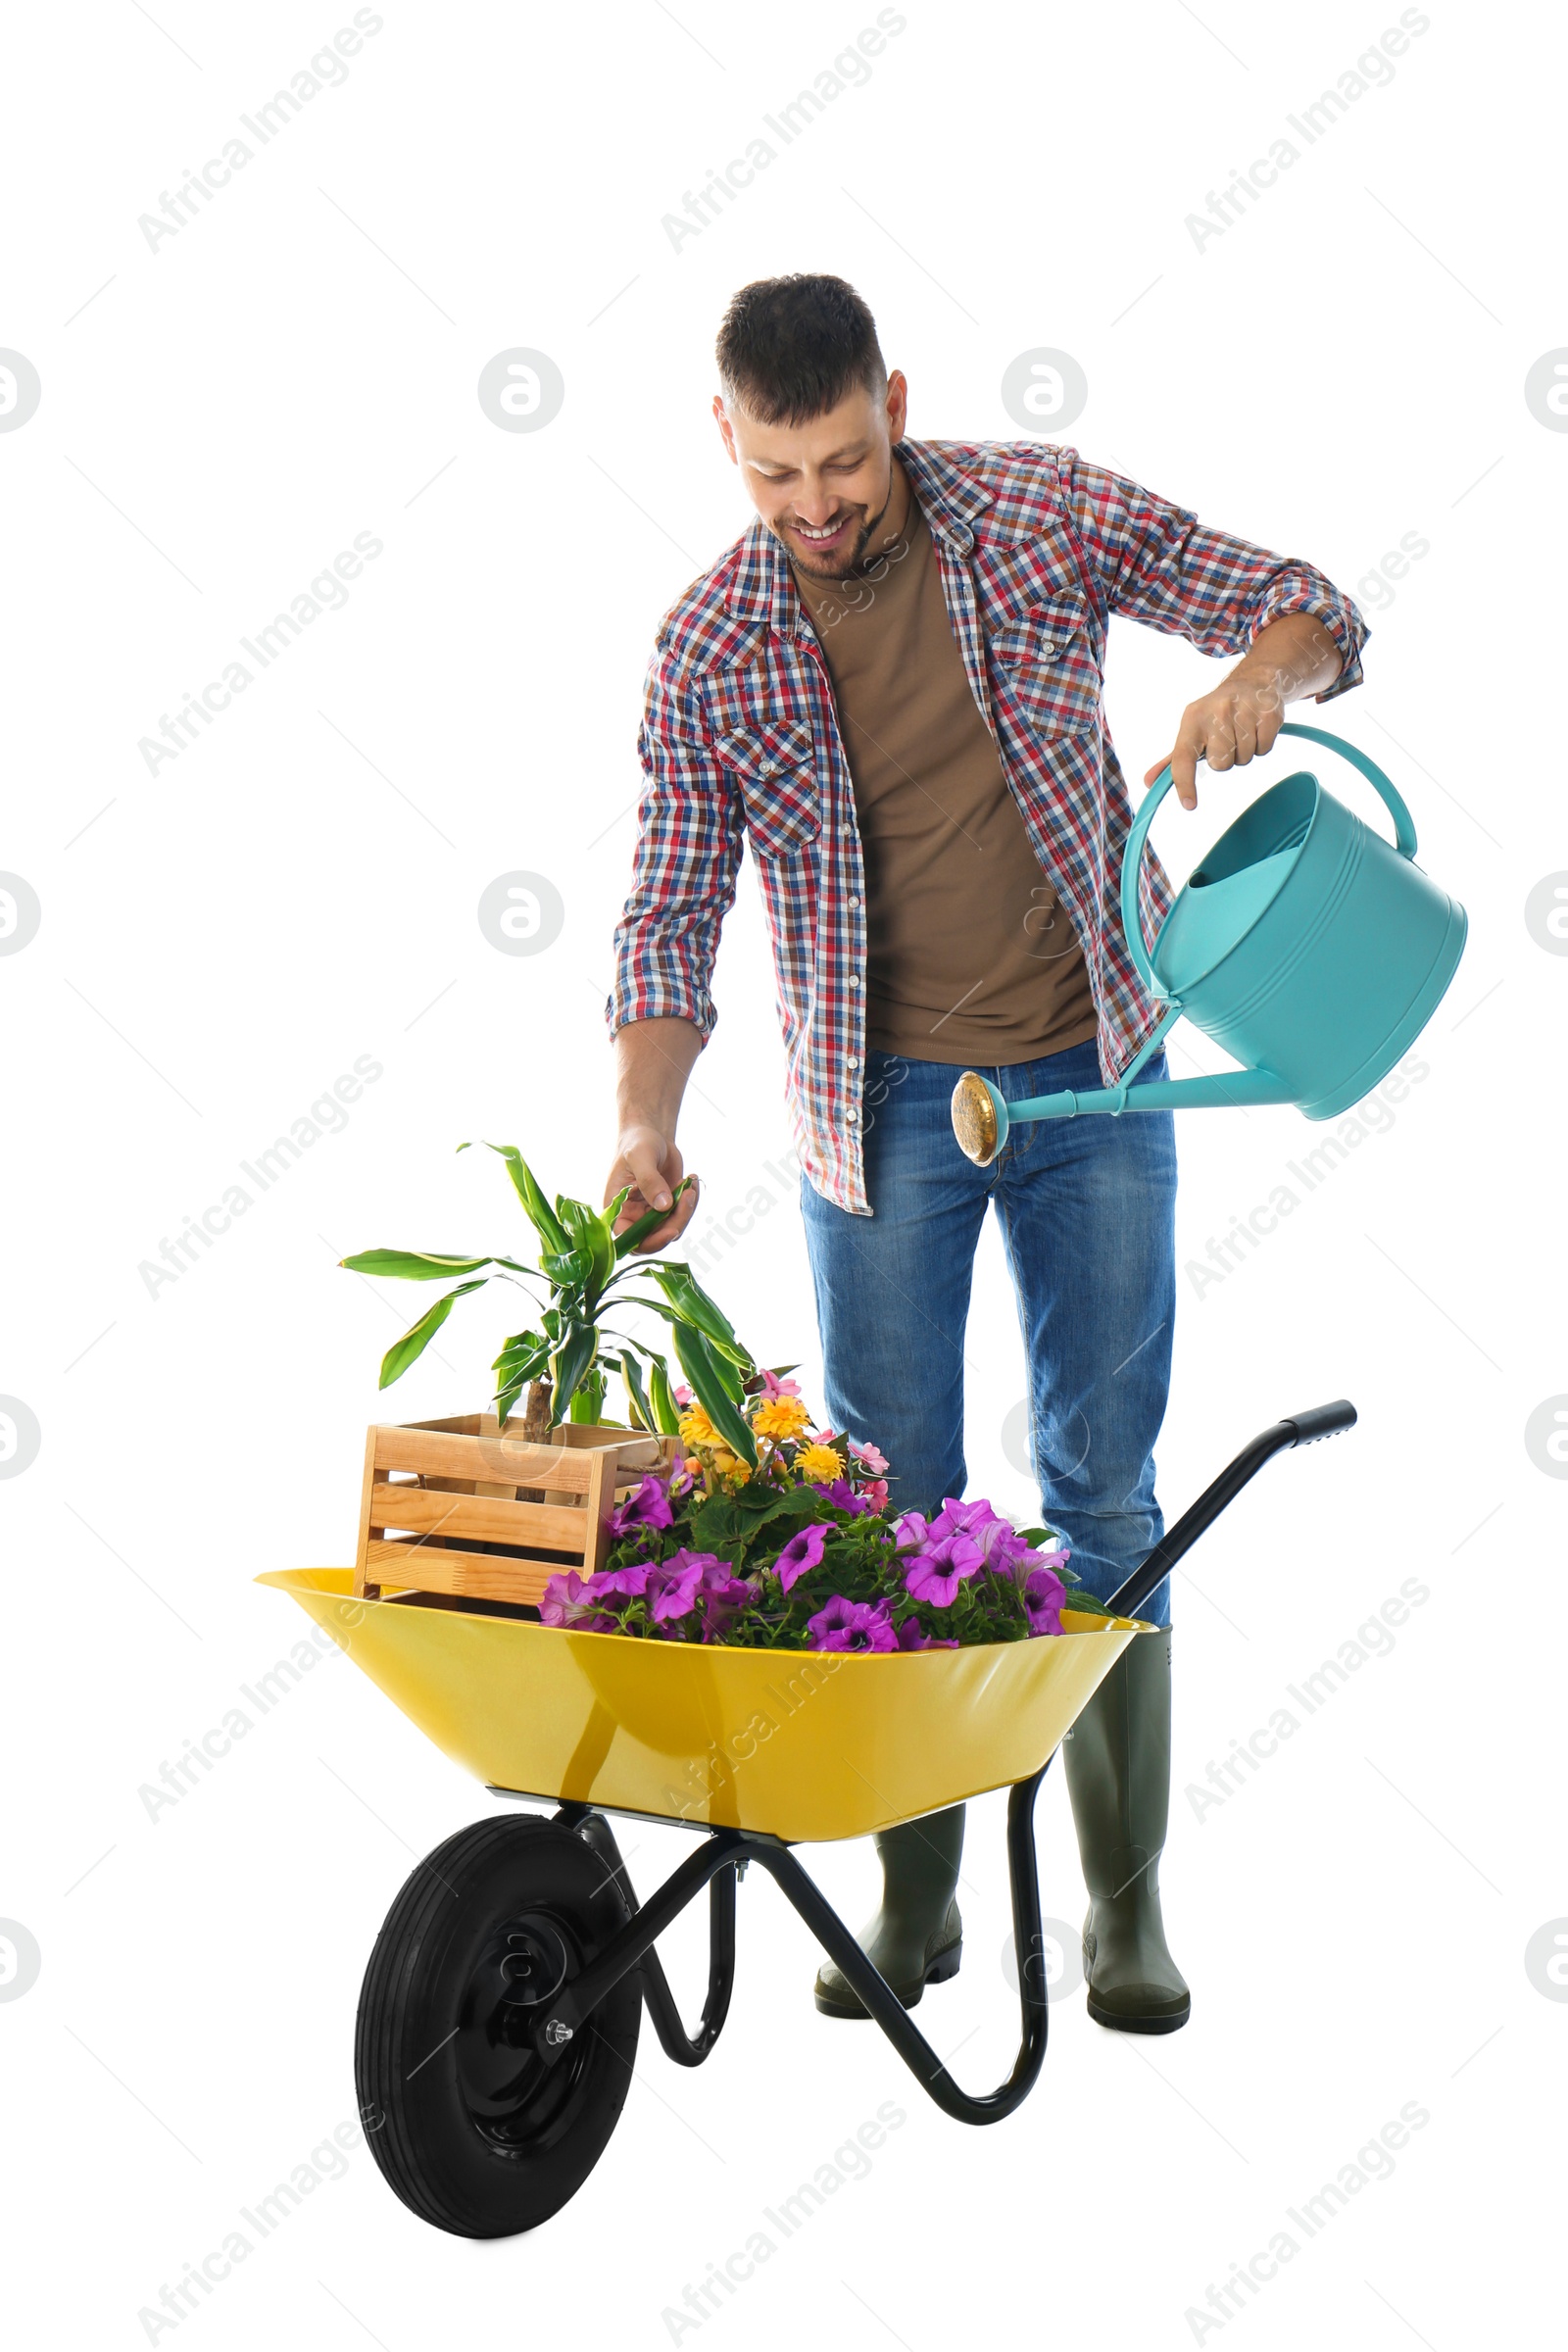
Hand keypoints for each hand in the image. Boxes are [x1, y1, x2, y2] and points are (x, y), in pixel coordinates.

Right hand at [605, 1123, 699, 1253]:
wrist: (651, 1135)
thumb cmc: (638, 1143)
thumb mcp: (640, 1157)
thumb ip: (650, 1181)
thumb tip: (664, 1207)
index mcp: (617, 1209)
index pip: (628, 1238)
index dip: (649, 1242)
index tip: (671, 1230)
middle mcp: (632, 1216)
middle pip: (654, 1238)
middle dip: (676, 1222)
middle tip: (688, 1196)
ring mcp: (650, 1214)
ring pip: (672, 1228)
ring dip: (686, 1210)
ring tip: (689, 1182)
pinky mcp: (667, 1208)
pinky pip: (682, 1215)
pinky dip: (690, 1202)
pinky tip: (691, 1181)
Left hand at [1144, 611, 1340, 809]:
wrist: (1253, 681)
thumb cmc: (1216, 714)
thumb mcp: (1192, 730)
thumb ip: (1173, 759)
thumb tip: (1149, 782)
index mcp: (1192, 718)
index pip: (1183, 757)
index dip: (1184, 783)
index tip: (1189, 805)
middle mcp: (1216, 711)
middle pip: (1221, 764)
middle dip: (1226, 759)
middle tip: (1228, 740)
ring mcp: (1243, 709)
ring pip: (1244, 759)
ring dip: (1245, 752)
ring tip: (1243, 731)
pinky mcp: (1267, 712)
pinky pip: (1264, 749)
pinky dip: (1263, 745)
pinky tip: (1257, 728)